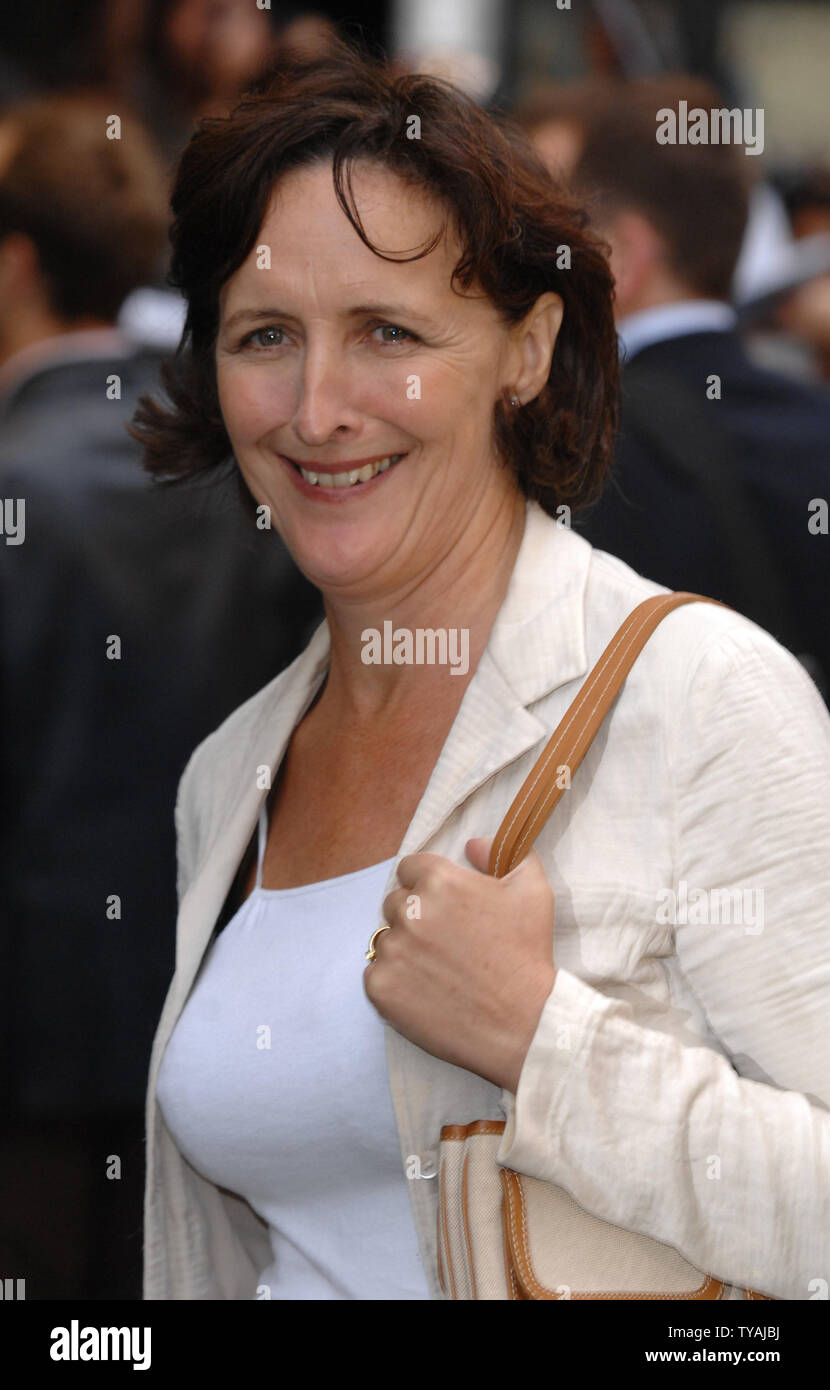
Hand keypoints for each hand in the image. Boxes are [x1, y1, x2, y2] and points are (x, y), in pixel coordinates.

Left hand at [363, 837, 556, 1092]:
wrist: (523, 1025)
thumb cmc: (527, 956)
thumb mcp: (532, 889)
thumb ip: (502, 851)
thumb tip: (471, 844)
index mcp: (440, 880)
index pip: (410, 867)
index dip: (427, 885)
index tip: (443, 907)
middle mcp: (410, 910)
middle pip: (395, 902)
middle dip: (415, 917)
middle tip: (445, 943)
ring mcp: (392, 950)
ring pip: (386, 939)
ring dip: (406, 950)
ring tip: (439, 971)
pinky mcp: (381, 987)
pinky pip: (376, 974)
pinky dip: (395, 982)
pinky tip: (426, 992)